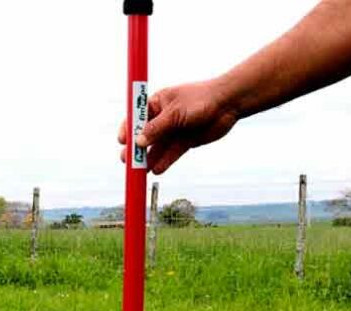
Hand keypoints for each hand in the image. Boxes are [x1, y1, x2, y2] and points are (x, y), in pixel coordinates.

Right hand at [117, 78, 240, 173]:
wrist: (228, 104)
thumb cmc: (201, 99)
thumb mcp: (176, 113)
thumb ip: (156, 128)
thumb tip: (138, 142)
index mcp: (156, 104)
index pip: (135, 118)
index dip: (127, 129)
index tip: (122, 141)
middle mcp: (163, 118)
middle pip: (144, 136)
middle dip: (135, 149)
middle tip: (127, 160)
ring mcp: (174, 130)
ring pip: (157, 148)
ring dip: (148, 159)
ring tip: (140, 171)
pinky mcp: (185, 142)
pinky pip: (171, 154)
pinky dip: (164, 162)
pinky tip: (156, 170)